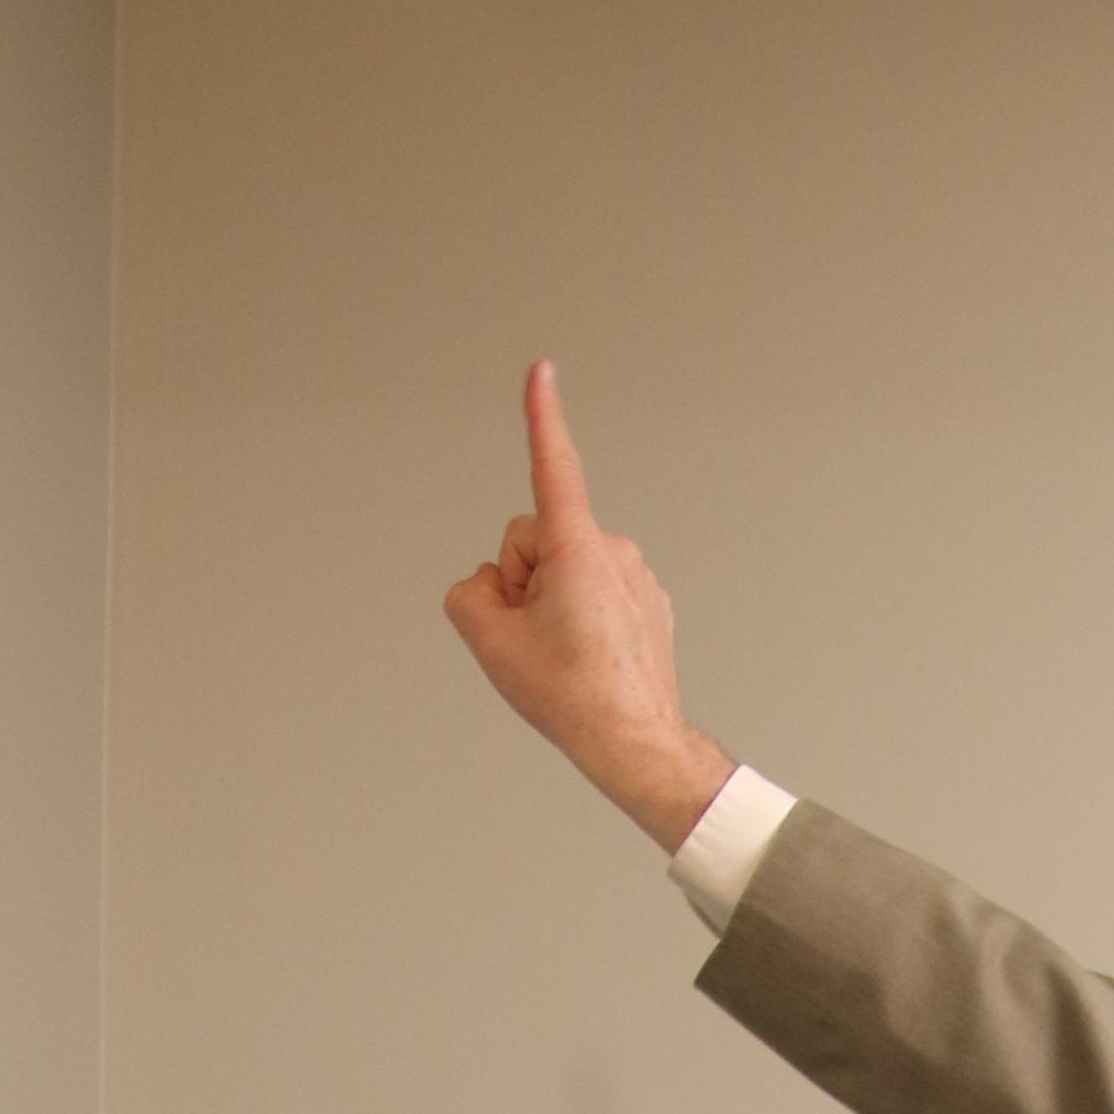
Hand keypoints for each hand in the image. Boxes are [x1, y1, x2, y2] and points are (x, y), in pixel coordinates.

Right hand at [442, 359, 735, 849]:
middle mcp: (612, 549)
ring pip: (561, 571)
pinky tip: (590, 657)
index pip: (552, 466)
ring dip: (549, 604)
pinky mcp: (646, 601)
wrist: (635, 743)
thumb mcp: (488, 640)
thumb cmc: (572, 695)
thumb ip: (467, 593)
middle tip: (535, 638)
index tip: (541, 370)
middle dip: (521, 582)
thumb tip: (490, 589)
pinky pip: (590, 594)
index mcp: (576, 546)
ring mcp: (635, 575)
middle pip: (532, 543)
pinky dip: (580, 618)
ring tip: (567, 655)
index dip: (541, 417)